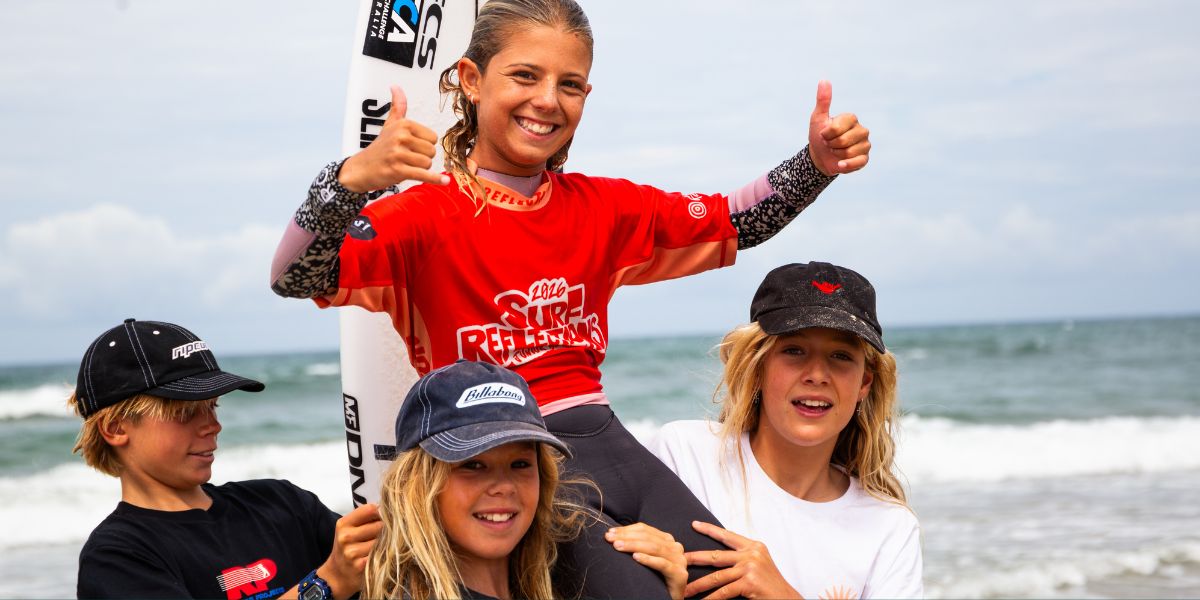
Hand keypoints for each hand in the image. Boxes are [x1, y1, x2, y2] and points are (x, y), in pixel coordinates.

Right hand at [317, 503, 382, 599]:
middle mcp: (345, 537)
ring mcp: (352, 552)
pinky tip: (378, 556)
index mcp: (343, 524)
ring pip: (382, 540)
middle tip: (382, 535)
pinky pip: (381, 553)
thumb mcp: (349, 529)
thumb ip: (365, 518)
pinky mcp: (361, 565)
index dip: (380, 513)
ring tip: (379, 546)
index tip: (382, 518)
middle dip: (384, 529)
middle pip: (379, 525)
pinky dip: (383, 554)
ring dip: (385, 542)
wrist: (337, 575)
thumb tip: (388, 508)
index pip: (370, 509)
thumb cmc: (347, 547)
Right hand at [338, 85, 449, 192]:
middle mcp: (401, 136)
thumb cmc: (380, 147)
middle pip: (432, 151)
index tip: (411, 147)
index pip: (433, 137)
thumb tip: (395, 86)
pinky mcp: (398, 170)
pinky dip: (435, 179)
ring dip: (420, 168)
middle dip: (423, 157)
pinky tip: (445, 182)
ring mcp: (398, 154)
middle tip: (408, 158)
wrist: (361, 168)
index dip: (425, 145)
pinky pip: (423, 175)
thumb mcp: (389, 124)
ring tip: (406, 166)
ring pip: (427, 163)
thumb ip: (398, 107)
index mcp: (403, 124)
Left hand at [605, 523, 688, 599]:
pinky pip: (662, 564)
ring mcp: (679, 560)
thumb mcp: (646, 558)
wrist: (668, 598)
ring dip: (633, 546)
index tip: (610, 532)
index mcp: (667, 540)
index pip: (645, 530)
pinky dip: (648, 559)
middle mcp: (675, 547)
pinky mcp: (679, 574)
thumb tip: (614, 535)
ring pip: (654, 548)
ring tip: (618, 546)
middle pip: (648, 537)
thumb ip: (638, 546)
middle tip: (610, 539)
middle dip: (627, 537)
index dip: (626, 529)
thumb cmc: (655, 578)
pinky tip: (635, 557)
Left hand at [684, 521, 800, 598]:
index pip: (727, 535)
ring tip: (684, 590)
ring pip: (717, 576)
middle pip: (716, 556)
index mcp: (753, 546)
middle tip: (678, 561)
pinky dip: (711, 598)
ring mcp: (750, 567)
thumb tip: (717, 559)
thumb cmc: (770, 586)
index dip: (710, 529)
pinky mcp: (749, 581)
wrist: (787, 599)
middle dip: (695, 559)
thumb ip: (741, 558)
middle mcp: (752, 554)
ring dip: (698, 585)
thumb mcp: (758, 565)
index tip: (694, 524)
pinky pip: (724, 591)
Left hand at [808, 80, 870, 176]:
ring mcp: (865, 144)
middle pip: (843, 141)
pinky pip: (858, 162)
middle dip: (831, 145)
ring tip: (835, 151)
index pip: (838, 127)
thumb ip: (823, 100)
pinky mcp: (865, 158)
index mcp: (851, 118)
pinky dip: (846, 165)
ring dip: (836, 155)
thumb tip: (824, 80)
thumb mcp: (818, 118)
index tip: (824, 134)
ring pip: (848, 152)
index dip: (826, 133)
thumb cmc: (819, 135)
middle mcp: (862, 130)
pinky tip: (840, 164)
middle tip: (829, 144)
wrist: (820, 156)